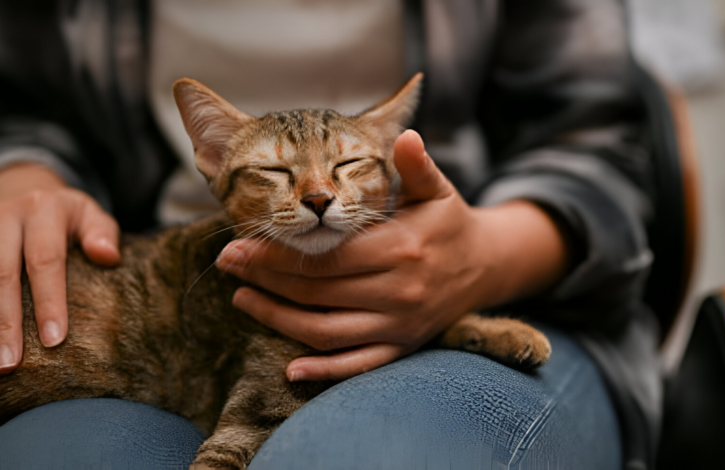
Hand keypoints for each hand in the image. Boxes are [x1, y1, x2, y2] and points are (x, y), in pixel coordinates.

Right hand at [0, 164, 119, 373]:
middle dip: (6, 321)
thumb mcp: (91, 215)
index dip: (49, 301)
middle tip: (11, 362)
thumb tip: (108, 256)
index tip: (55, 340)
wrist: (24, 187)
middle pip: (3, 273)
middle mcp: (7, 216)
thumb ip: (103, 233)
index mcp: (45, 210)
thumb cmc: (66, 215)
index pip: (47, 260)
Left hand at [217, 131, 567, 381]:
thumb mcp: (437, 189)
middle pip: (319, 292)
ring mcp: (401, 324)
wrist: (485, 266)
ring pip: (328, 331)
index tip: (240, 244)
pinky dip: (324, 370)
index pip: (328, 256)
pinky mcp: (403, 346)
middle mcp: (400, 291)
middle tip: (228, 265)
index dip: (280, 254)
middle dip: (267, 280)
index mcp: (403, 248)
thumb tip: (404, 136)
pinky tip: (290, 369)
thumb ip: (416, 166)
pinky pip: (359, 364)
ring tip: (243, 299)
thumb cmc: (449, 222)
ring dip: (279, 319)